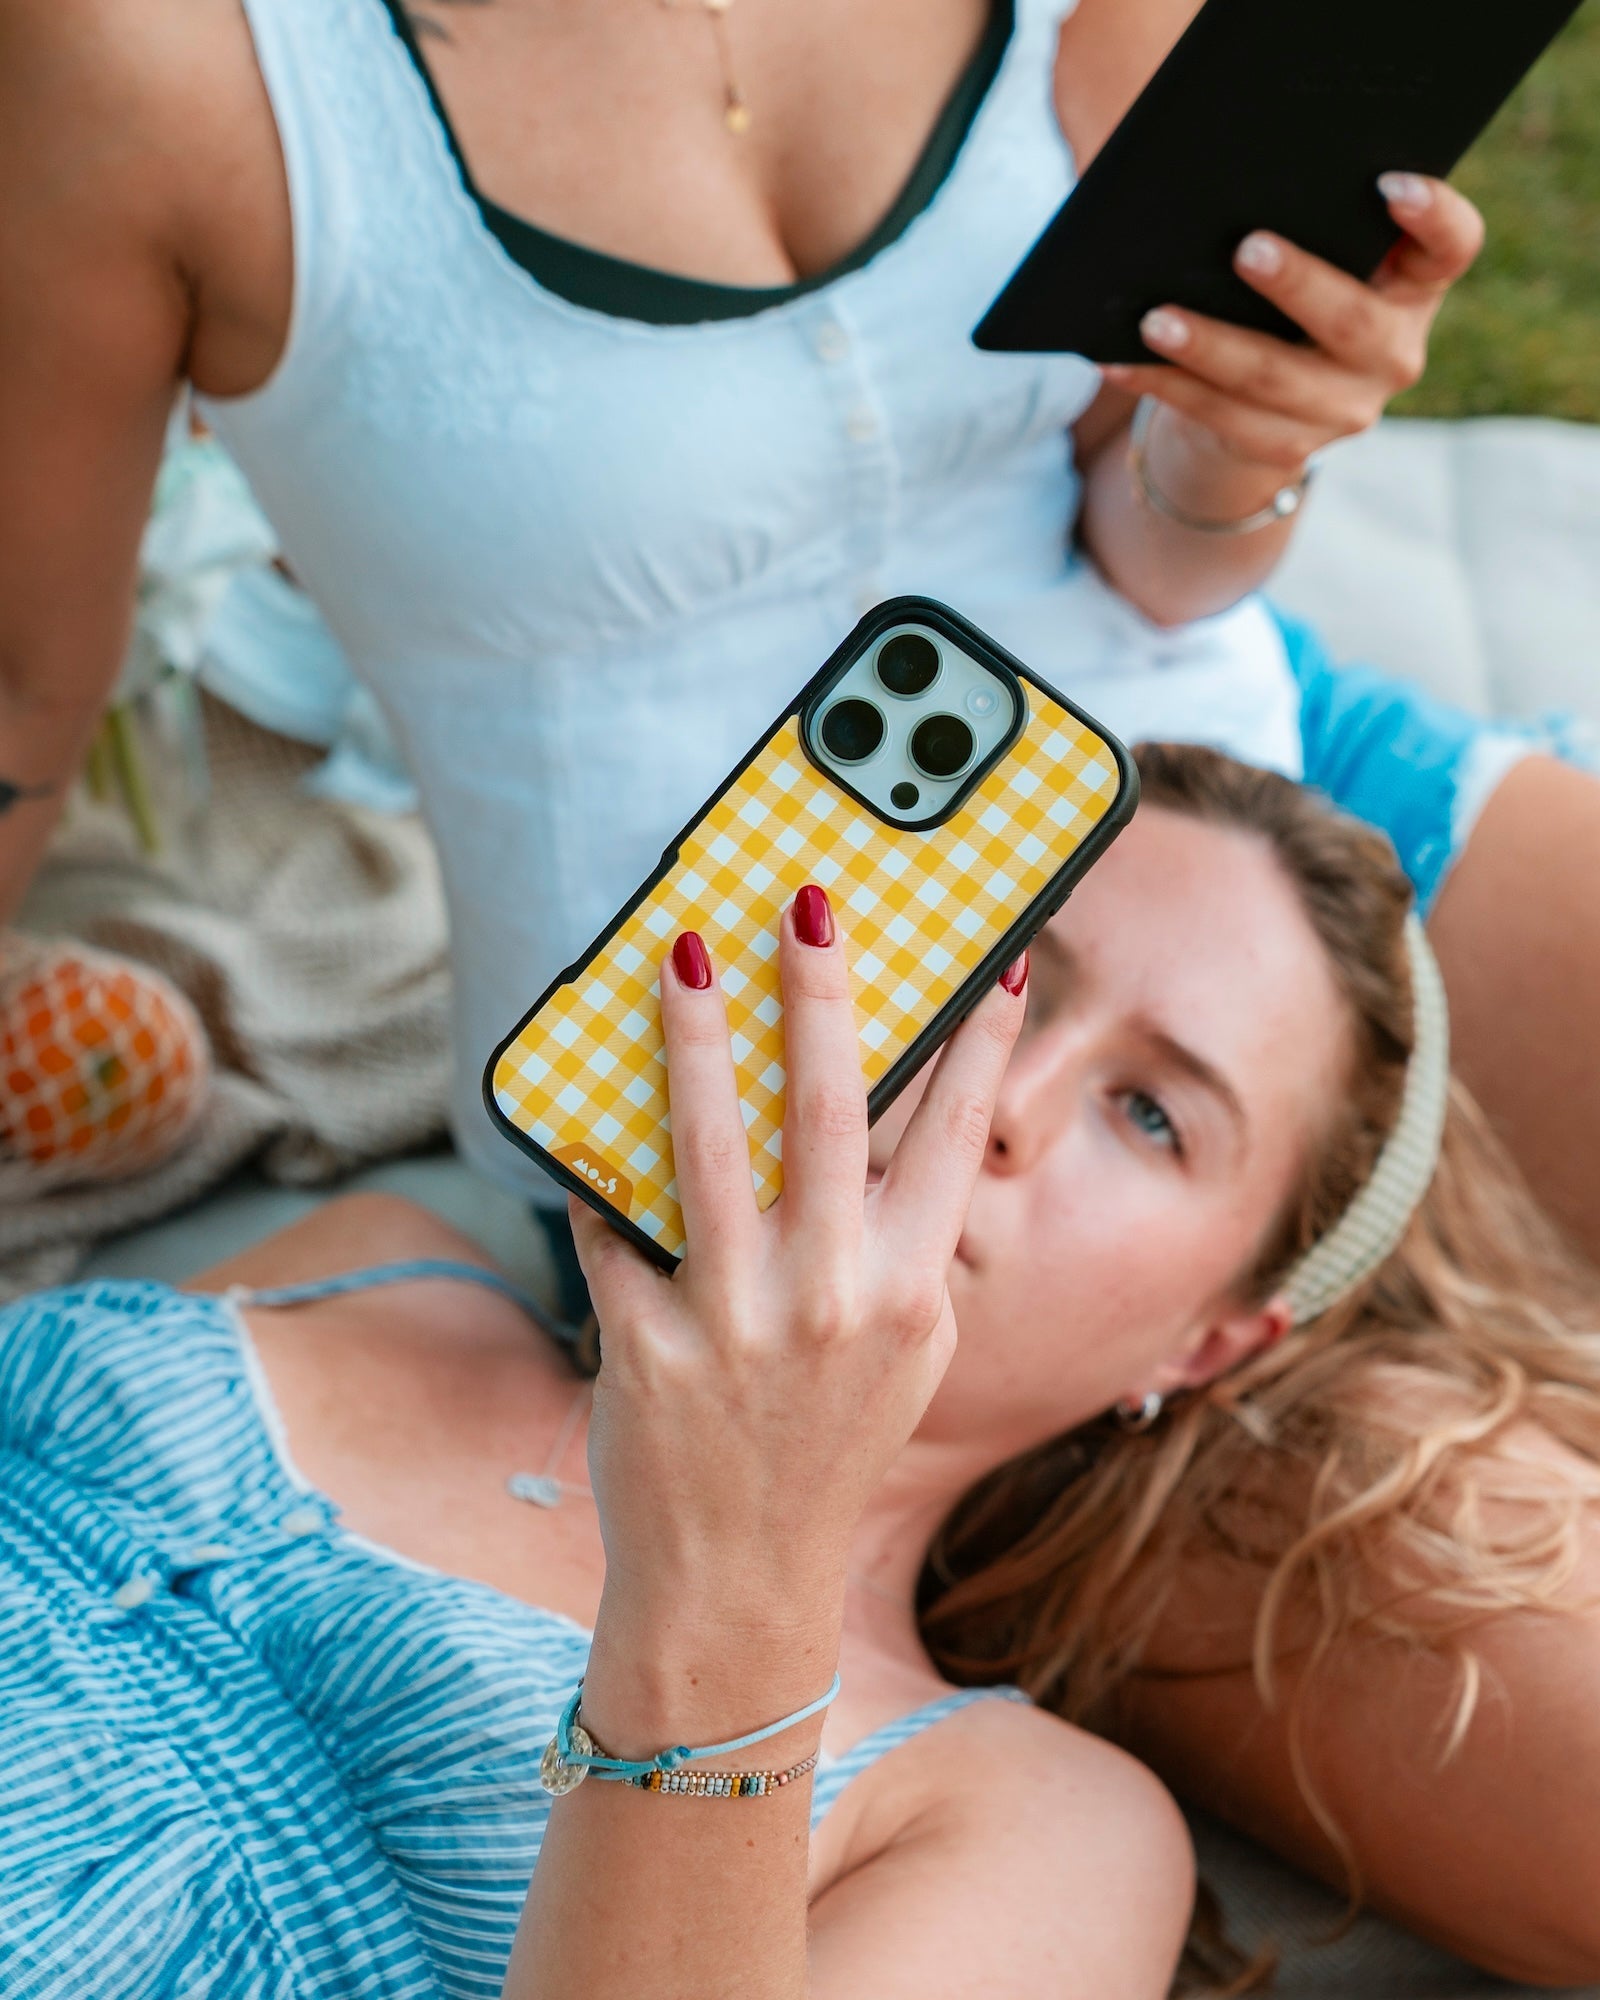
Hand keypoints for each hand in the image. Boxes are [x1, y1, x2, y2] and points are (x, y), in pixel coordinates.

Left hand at [572, 893, 1026, 1637]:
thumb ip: (893, 1244)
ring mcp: (736, 1325)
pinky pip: (615, 1227)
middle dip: (823, 995)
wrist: (740, 1582)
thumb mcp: (897, 1351)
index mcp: (909, 1294)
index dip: (982, 1047)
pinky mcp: (645, 1347)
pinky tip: (583, 1105)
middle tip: (809, 903)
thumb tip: (872, 1117)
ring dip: (699, 1038)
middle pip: (833, 1115)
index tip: (999, 961)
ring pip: (712, 1146)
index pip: (959, 1144)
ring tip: (686, 954)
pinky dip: (599, 1170)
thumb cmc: (826, 1446)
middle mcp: (833, 1301)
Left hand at [1102, 173, 1484, 476]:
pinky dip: (1164, 385)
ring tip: (1154, 319)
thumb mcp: (1315, 252)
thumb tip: (1213, 185)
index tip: (1393, 184)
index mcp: (1414, 285)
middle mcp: (1394, 351)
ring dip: (1208, 347)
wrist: (1267, 398)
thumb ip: (1302, 221)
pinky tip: (1119, 361)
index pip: (1452, 246)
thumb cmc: (1288, 291)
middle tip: (1246, 247)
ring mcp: (1345, 408)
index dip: (1433, 217)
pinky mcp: (1287, 448)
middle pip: (1352, 321)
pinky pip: (1218, 416)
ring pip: (1273, 379)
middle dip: (1297, 285)